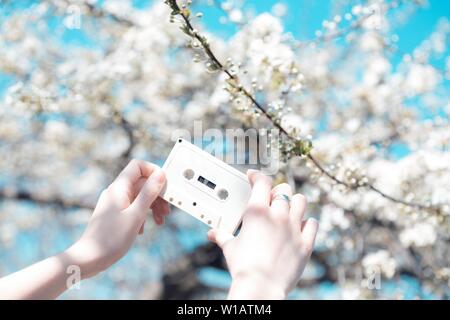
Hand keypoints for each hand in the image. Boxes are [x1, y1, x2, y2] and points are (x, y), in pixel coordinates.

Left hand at [66, 159, 168, 278]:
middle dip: (157, 194)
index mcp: (119, 188)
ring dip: (152, 206)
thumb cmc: (111, 238)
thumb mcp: (136, 214)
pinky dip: (142, 215)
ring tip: (160, 220)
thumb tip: (160, 174)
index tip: (165, 186)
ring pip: (139, 196)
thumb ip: (149, 193)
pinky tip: (143, 229)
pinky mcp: (114, 214)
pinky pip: (133, 207)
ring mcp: (114, 203)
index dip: (153, 171)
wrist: (89, 258)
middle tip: (167, 210)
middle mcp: (116, 192)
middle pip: (141, 182)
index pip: (138, 166)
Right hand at [208, 170, 318, 298]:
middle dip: (276, 191)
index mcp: (257, 211)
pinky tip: (300, 226)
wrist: (261, 286)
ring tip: (287, 208)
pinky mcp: (305, 243)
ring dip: (294, 202)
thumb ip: (223, 236)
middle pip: (283, 189)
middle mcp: (277, 215)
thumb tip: (213, 234)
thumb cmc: (243, 267)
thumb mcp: (230, 248)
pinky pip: (312, 224)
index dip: (257, 175)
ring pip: (301, 201)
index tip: (253, 176)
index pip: (261, 181)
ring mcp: (293, 228)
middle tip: (270, 198)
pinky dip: (307, 223)